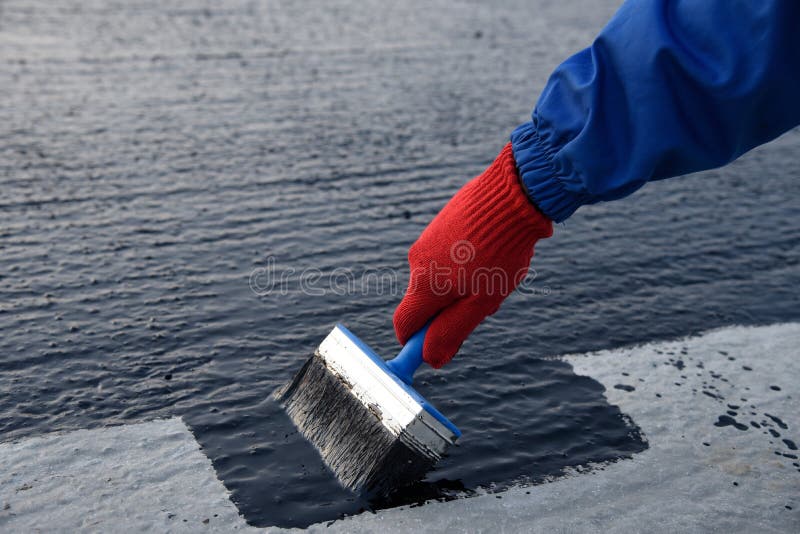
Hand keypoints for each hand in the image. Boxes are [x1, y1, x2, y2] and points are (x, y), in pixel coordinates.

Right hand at [394, 143, 552, 367]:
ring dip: (461, 285)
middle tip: (485, 302)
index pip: (404, 324)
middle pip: (424, 302)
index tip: (436, 348)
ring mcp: (427, 239)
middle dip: (449, 310)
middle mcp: (417, 261)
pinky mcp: (441, 223)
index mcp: (423, 284)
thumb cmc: (500, 252)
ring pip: (438, 278)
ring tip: (494, 272)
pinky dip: (464, 263)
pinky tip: (491, 253)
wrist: (514, 193)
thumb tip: (430, 359)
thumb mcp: (481, 302)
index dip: (416, 342)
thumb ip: (452, 331)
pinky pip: (445, 255)